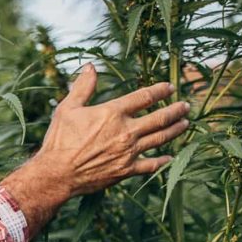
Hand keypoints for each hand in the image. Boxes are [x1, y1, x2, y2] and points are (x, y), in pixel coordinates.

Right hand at [0, 63, 190, 237]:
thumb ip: (83, 87)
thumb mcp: (67, 109)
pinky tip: (170, 157)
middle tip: (185, 106)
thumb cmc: (59, 141)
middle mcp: (126, 131)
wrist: (56, 174)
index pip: (144, 97)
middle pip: (160, 117)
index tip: (169, 87)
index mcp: (112, 113)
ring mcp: (129, 152)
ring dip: (176, 130)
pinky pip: (151, 165)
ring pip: (161, 138)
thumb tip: (90, 67)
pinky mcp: (127, 170)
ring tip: (185, 123)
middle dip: (176, 110)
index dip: (160, 90)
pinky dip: (163, 160)